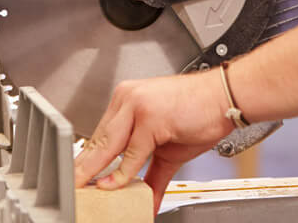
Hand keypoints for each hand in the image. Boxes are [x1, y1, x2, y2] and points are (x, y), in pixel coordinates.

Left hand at [74, 71, 232, 213]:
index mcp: (127, 100)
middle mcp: (128, 99)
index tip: (78, 183)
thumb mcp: (168, 147)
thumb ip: (150, 173)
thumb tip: (143, 199)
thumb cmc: (200, 113)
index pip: (99, 136)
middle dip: (83, 171)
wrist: (226, 97)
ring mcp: (138, 105)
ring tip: (84, 195)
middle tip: (72, 193)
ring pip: (108, 147)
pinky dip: (122, 176)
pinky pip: (131, 155)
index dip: (87, 163)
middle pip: (97, 142)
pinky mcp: (150, 117)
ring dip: (94, 175)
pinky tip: (114, 188)